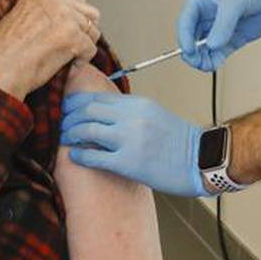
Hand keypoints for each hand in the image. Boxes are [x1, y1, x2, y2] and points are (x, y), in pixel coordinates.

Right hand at [0, 0, 99, 99]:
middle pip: (89, 12)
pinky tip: (67, 67)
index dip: (76, 17)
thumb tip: (62, 21)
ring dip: (83, 47)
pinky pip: (91, 50)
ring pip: (92, 31)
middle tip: (73, 47)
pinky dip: (81, 62)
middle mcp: (54, 1)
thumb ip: (42, 14)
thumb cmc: (1, 54)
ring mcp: (65, 18)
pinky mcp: (73, 37)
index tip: (70, 31)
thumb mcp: (19, 19)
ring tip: (66, 59)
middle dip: (84, 30)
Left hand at [59, 92, 207, 197]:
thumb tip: (102, 112)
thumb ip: (129, 111)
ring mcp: (131, 140)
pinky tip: (75, 156)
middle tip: (60, 124)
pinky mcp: (129, 163)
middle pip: (87, 110)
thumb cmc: (178, 141)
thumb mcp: (153, 114)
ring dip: (70, 134)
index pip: (97, 96)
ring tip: (64, 140)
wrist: (200, 160)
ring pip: (87, 129)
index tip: (65, 108)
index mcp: (138, 103)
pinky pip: (95, 156)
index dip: (75, 102)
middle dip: (68, 116)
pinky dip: (80, 155)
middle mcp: (133, 117)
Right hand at [177, 0, 260, 71]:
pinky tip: (215, 64)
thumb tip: (212, 45)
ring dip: (202, 58)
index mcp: (201, 0)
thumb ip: (223, 24)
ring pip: (204, 48)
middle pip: (191, 37)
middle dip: (192, 51)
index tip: (189, 51)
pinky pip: (218, 53)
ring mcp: (220, 28)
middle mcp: (208, 15)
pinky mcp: (233, 38)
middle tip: (197, 61)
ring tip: (208, 65)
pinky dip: (214, 60)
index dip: (184, 37)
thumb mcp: (235, 1)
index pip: (185, 21)